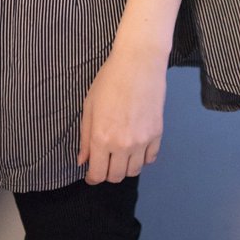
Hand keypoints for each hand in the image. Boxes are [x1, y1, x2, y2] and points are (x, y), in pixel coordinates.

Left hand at [78, 43, 166, 183]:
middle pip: (116, 177)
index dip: (92, 177)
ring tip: (121, 154)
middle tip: (106, 161)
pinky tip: (137, 146)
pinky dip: (143, 158)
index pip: (98, 174)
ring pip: (134, 171)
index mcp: (101, 138)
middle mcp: (122, 145)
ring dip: (125, 167)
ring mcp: (142, 141)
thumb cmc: (110, 79)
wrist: (139, 62)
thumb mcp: (89, 105)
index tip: (91, 173)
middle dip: (108, 173)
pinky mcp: (157, 133)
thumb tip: (82, 160)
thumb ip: (85, 136)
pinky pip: (150, 158)